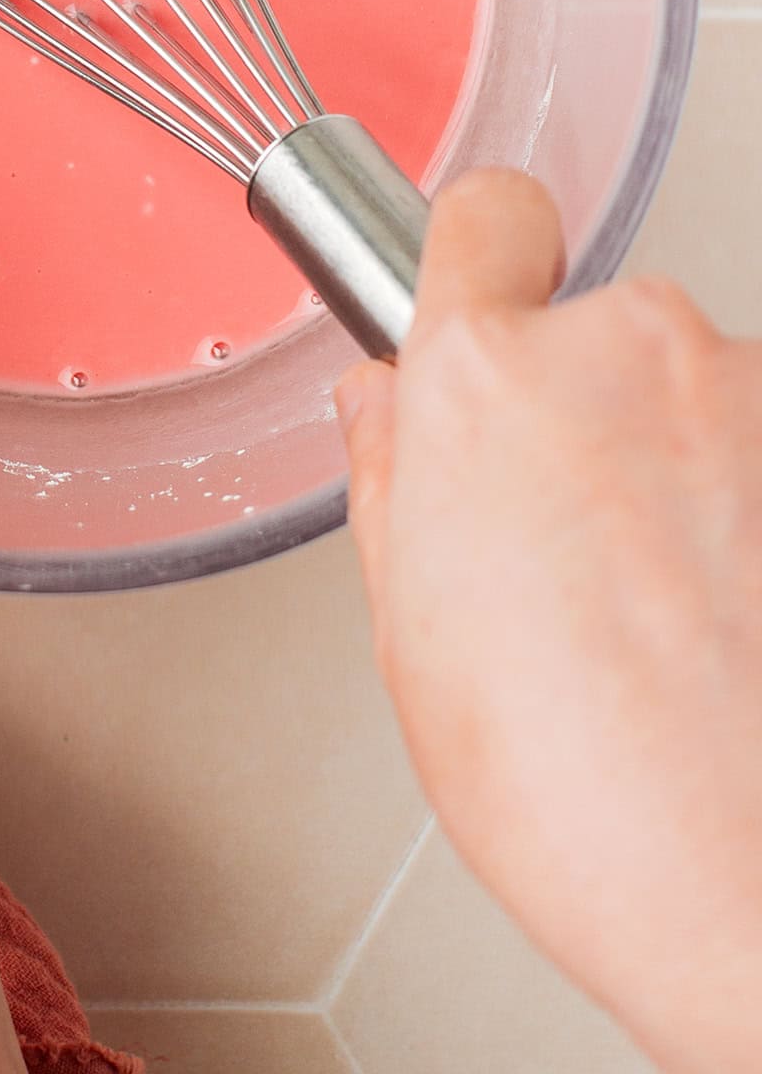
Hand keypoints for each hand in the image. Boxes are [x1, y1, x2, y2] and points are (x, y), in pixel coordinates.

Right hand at [337, 170, 761, 1073]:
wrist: (760, 895)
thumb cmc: (590, 800)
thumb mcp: (413, 640)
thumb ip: (392, 478)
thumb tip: (387, 407)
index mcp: (487, 380)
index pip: (483, 215)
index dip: (480, 263)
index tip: (486, 303)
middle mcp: (626, 351)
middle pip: (595, 331)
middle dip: (585, 410)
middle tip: (578, 546)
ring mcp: (749, 390)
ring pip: (697, 397)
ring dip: (688, 469)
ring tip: (677, 618)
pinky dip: (757, 511)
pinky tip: (741, 623)